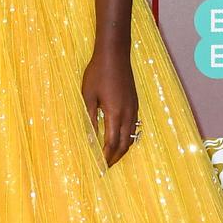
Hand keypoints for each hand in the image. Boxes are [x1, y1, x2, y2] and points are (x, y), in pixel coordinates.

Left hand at [82, 47, 138, 166]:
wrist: (115, 55)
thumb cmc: (97, 73)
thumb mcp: (88, 97)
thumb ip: (90, 119)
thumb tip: (90, 138)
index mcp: (114, 113)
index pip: (112, 143)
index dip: (106, 157)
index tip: (100, 167)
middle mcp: (127, 114)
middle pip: (124, 144)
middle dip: (115, 157)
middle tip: (106, 167)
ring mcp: (133, 109)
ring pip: (130, 136)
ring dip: (122, 149)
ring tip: (112, 157)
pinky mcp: (135, 104)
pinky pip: (133, 127)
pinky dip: (127, 138)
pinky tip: (119, 140)